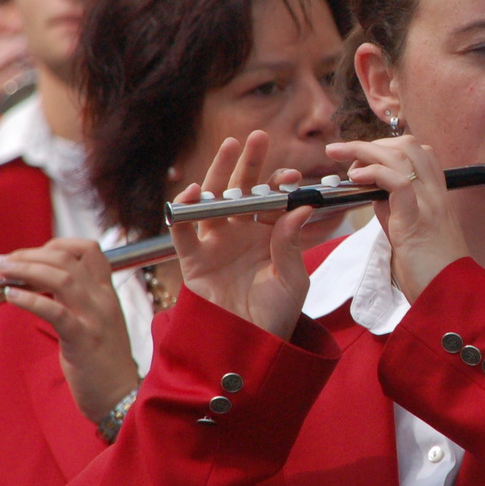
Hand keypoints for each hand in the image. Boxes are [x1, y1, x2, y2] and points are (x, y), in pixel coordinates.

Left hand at [0, 239, 138, 423]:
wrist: (121, 397)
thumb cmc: (103, 362)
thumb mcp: (96, 321)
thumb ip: (77, 300)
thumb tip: (38, 284)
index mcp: (107, 293)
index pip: (88, 249)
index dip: (56, 244)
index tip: (30, 253)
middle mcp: (103, 299)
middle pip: (66, 259)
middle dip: (29, 254)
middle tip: (2, 260)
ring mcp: (94, 318)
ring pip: (60, 278)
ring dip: (25, 269)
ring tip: (2, 270)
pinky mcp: (83, 340)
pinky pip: (55, 311)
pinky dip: (29, 299)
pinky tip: (11, 296)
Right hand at [169, 132, 315, 338]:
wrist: (249, 347)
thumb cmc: (276, 314)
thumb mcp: (292, 279)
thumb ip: (291, 244)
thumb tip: (300, 207)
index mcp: (270, 236)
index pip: (273, 202)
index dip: (280, 186)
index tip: (291, 177)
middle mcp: (242, 234)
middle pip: (243, 191)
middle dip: (250, 164)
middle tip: (257, 137)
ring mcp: (216, 244)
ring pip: (214, 201)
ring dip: (219, 174)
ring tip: (230, 147)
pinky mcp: (193, 259)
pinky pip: (184, 230)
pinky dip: (185, 210)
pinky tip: (194, 191)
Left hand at [325, 135, 467, 300]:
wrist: (450, 295)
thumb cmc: (430, 269)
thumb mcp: (408, 230)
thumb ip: (392, 207)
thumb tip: (371, 189)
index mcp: (435, 194)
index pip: (417, 150)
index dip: (386, 146)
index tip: (360, 158)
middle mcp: (436, 193)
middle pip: (408, 144)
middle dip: (371, 142)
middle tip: (342, 154)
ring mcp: (429, 204)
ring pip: (402, 155)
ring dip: (365, 150)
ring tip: (342, 159)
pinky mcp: (418, 220)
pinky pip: (400, 182)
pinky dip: (375, 172)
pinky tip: (357, 178)